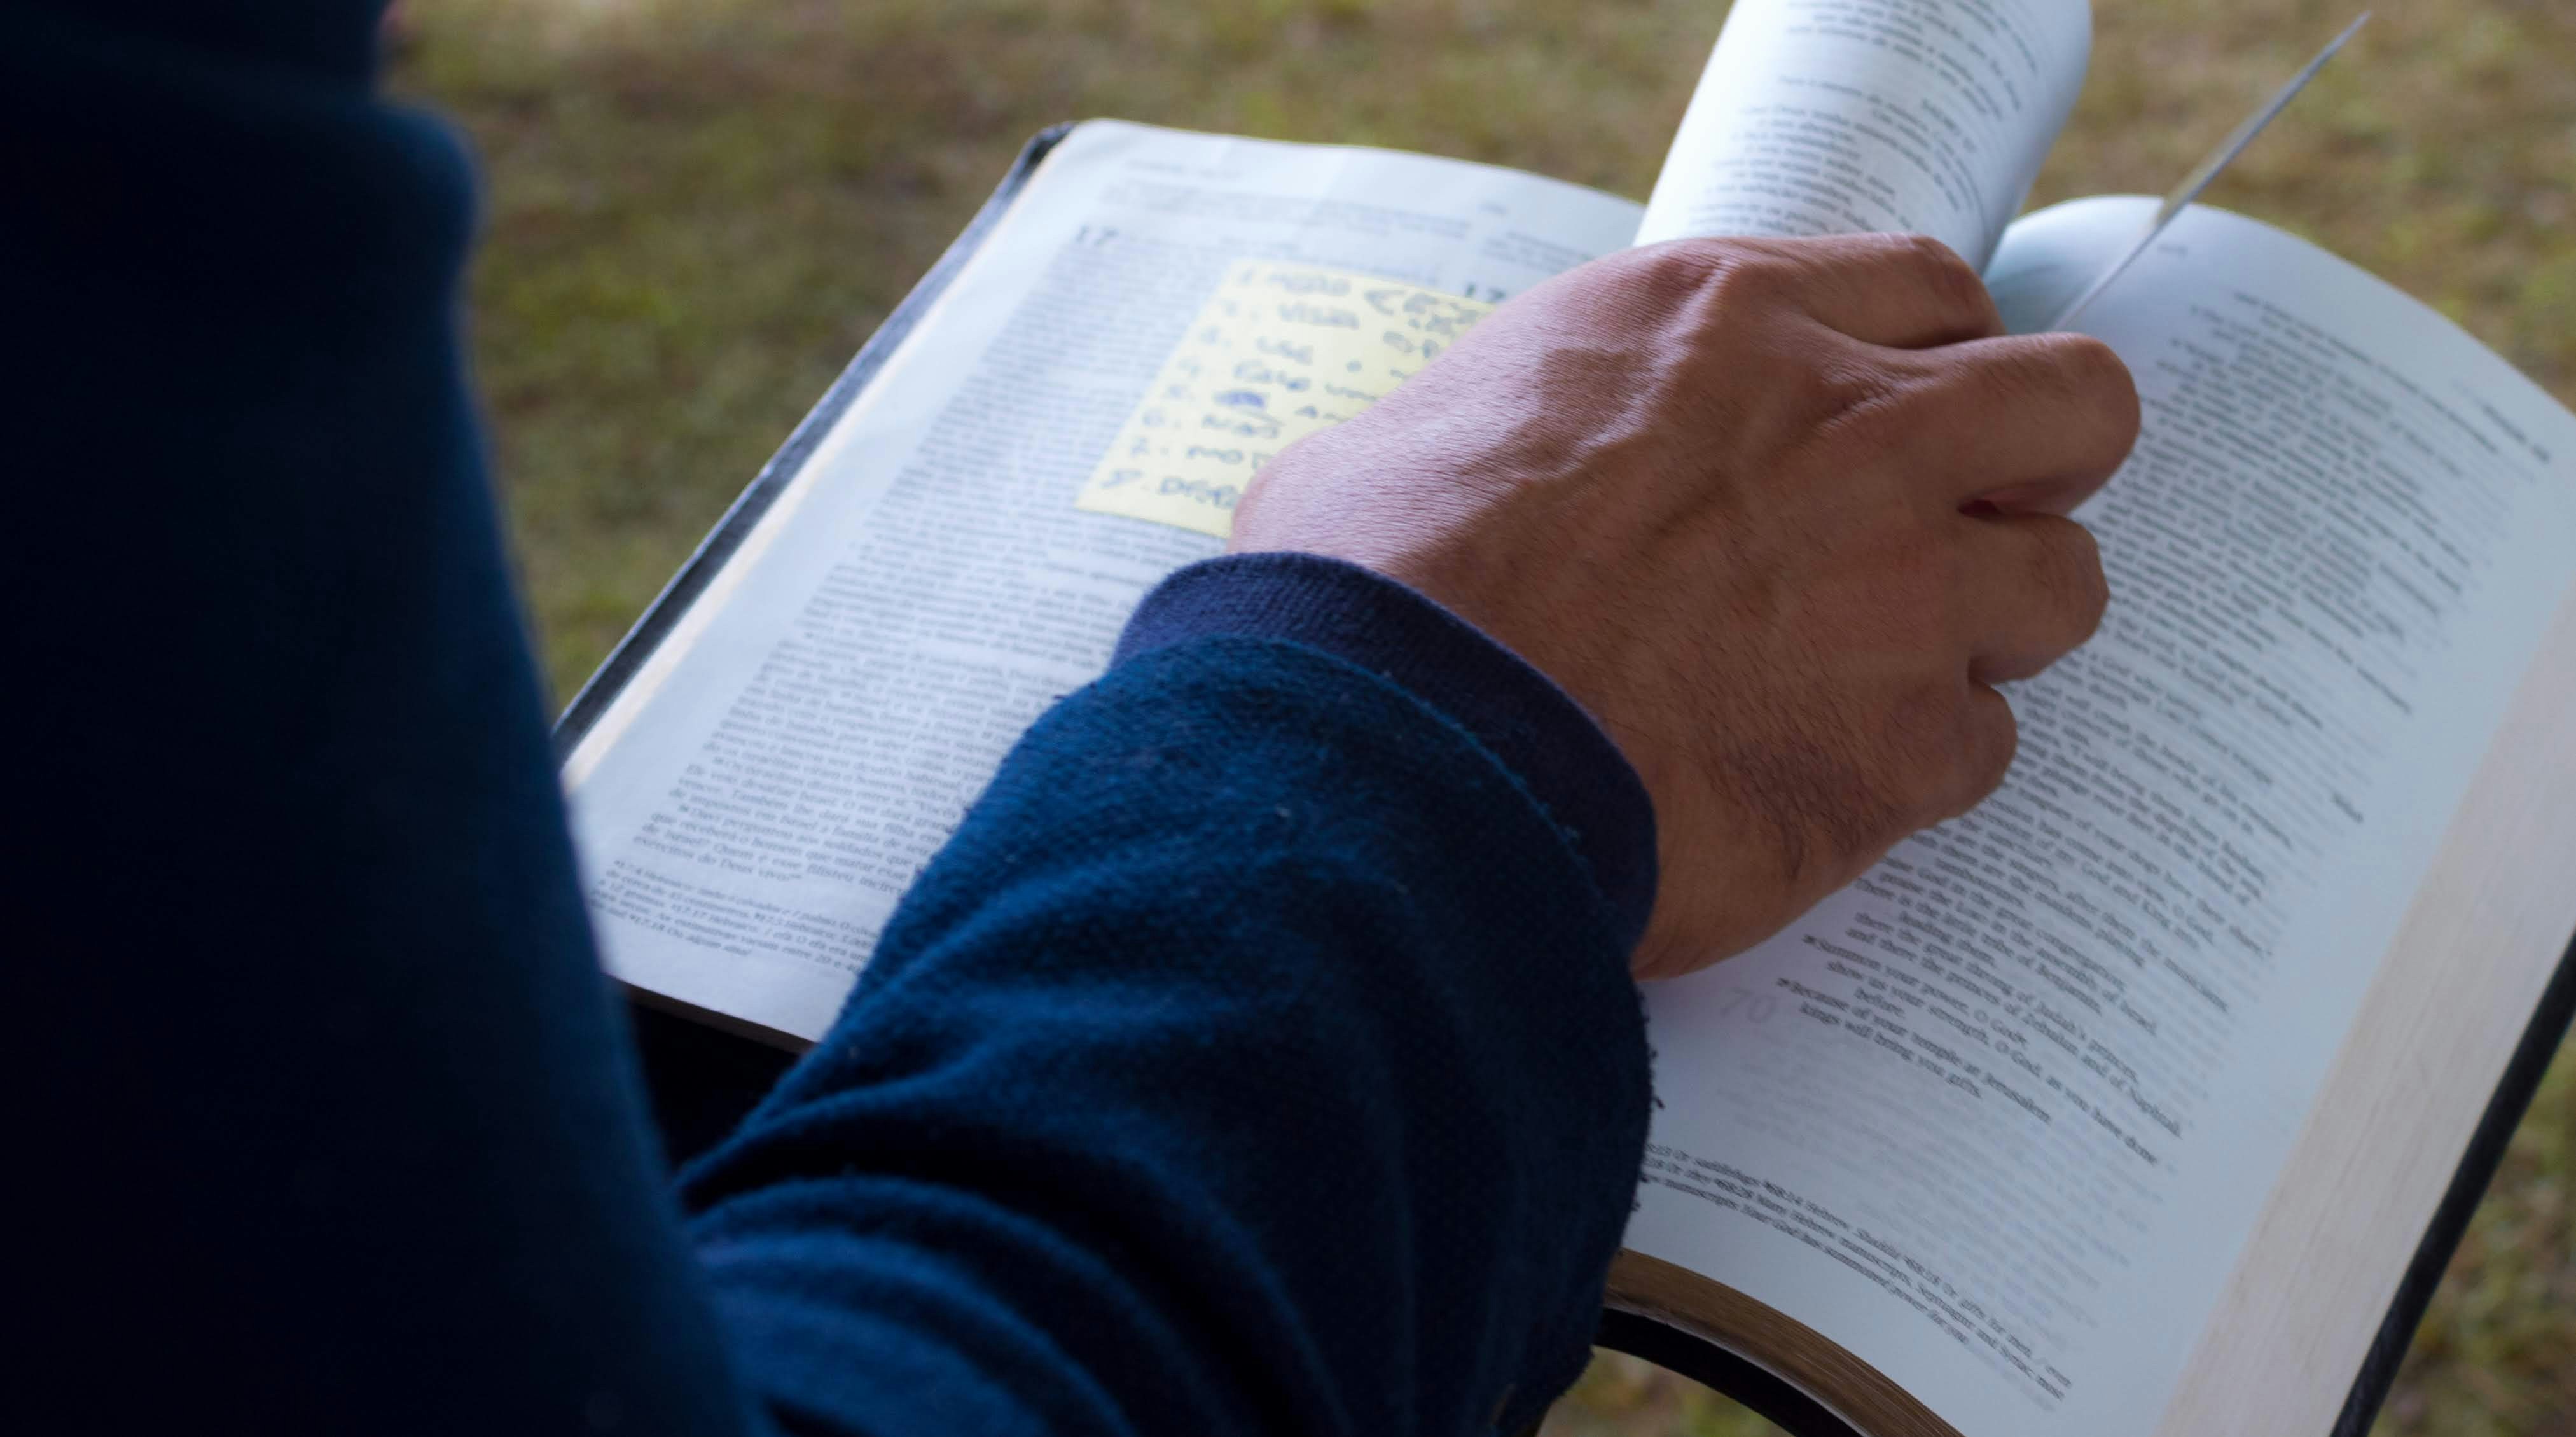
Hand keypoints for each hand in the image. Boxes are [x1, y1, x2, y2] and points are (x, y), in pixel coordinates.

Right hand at [1230, 235, 2139, 979]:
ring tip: (1880, 676)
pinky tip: (1815, 783)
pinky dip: (1916, 771)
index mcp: (1726, 323)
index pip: (1934, 290)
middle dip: (2038, 467)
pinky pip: (1981, 748)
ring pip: (2064, 586)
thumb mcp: (1419, 429)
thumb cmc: (1372, 591)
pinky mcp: (1901, 750)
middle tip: (1957, 528)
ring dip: (1992, 630)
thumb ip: (1527, 418)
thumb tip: (1484, 468)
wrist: (1397, 756)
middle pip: (2074, 406)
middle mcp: (1848, 433)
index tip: (1899, 415)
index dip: (1934, 360)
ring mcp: (1898, 593)